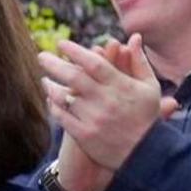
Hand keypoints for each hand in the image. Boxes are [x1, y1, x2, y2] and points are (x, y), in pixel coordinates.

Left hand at [46, 35, 174, 184]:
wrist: (144, 153)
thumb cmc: (146, 116)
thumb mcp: (149, 87)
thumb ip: (138, 62)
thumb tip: (133, 38)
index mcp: (121, 86)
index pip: (94, 63)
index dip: (75, 51)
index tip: (61, 43)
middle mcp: (105, 100)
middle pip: (73, 77)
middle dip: (53, 64)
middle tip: (41, 56)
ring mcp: (92, 118)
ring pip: (63, 96)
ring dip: (50, 85)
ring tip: (44, 78)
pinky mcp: (83, 134)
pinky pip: (61, 116)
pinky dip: (53, 105)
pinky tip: (50, 98)